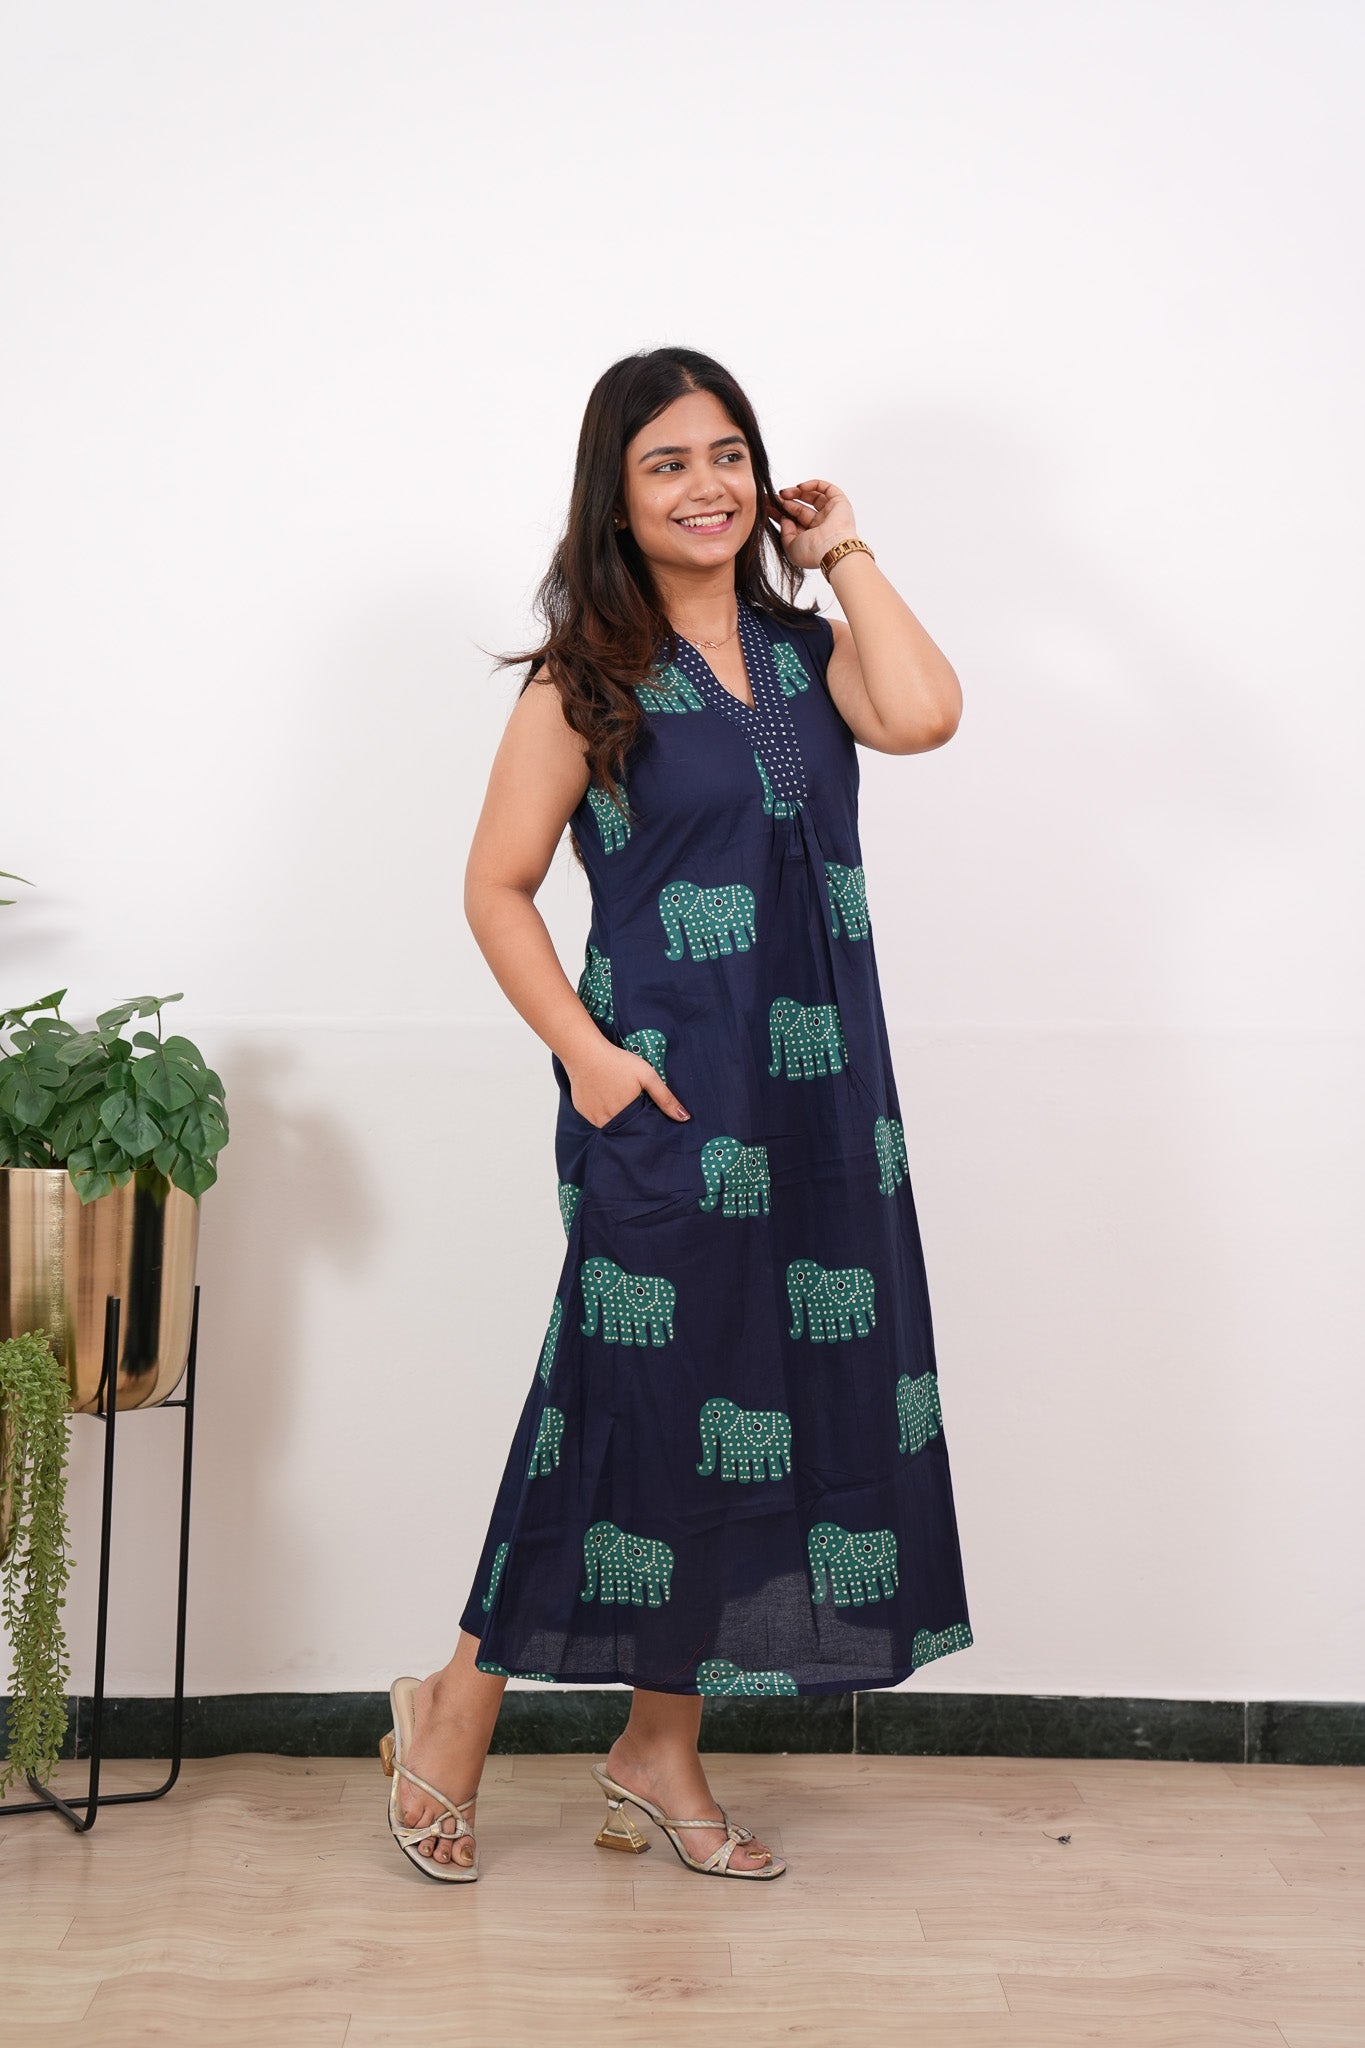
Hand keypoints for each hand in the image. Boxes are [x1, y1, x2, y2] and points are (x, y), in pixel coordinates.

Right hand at [568, 1048, 689, 1125]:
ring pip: (610, 1123)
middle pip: (625, 1126)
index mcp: (626, 1116)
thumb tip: (684, 1118)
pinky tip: (605, 1095)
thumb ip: (665, 1098)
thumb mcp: (647, 1076)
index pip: (640, 1128)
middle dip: (631, 1119)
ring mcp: (593, 1118)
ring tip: (618, 1096)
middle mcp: (608, 1122)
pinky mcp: (583, 1111)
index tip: (647, 1110)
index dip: (645, 1121)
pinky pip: (596, 1116)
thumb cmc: (618, 1061)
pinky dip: (602, 1110)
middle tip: (631, 1098)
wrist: (584, 1052)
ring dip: (616, 1115)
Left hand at [770, 479, 858, 572]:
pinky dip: (812, 485)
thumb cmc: (813, 553)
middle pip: (800, 508)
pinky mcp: (839, 502)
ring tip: (783, 494)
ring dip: (796, 492)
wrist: (831, 549)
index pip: (793, 520)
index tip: (766, 506)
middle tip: (772, 498)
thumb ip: (784, 533)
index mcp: (810, 537)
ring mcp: (830, 513)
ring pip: (812, 496)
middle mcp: (820, 525)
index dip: (779, 512)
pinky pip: (825, 488)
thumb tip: (784, 518)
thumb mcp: (790, 547)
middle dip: (785, 501)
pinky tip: (799, 487)